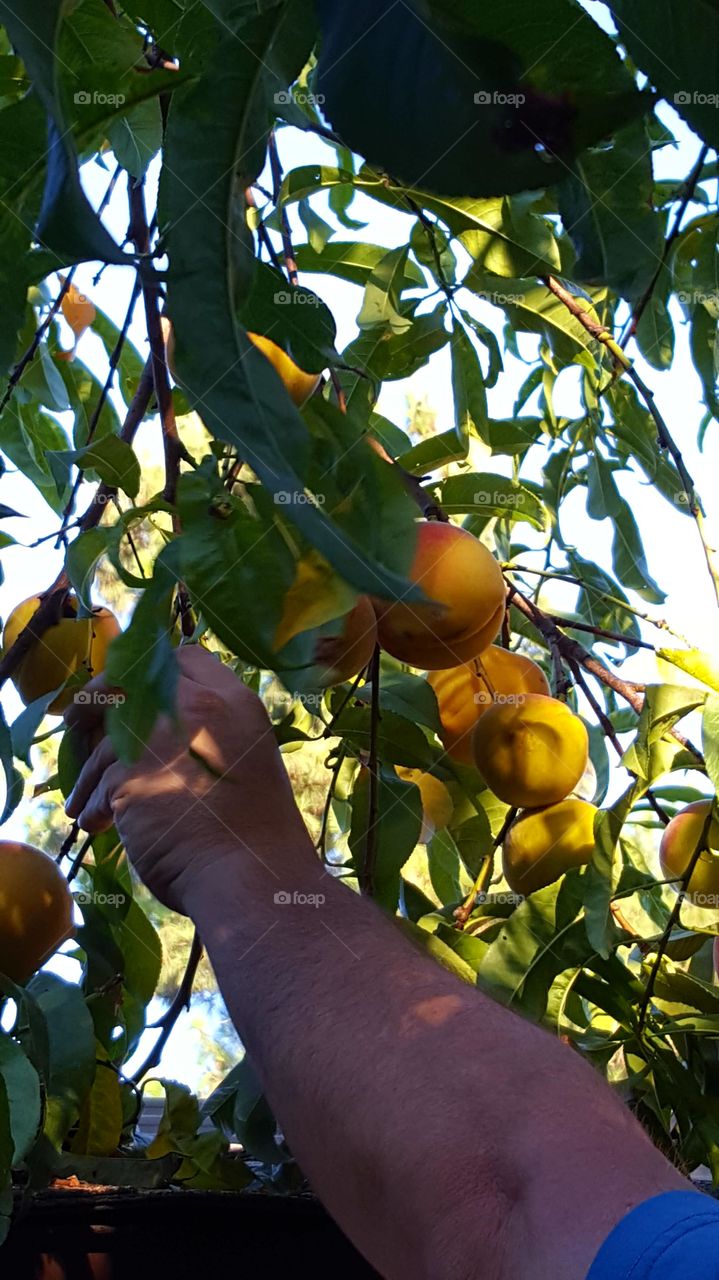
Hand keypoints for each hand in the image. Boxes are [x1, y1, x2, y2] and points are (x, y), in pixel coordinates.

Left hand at [65, 646, 308, 912]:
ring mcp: (158, 737)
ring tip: (86, 803)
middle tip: (77, 722)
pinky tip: (97, 824)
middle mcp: (195, 706)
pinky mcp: (128, 774)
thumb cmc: (258, 828)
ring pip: (106, 742)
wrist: (249, 871)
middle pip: (131, 684)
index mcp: (234, 701)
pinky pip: (98, 782)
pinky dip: (94, 804)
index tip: (132, 691)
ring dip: (91, 773)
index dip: (153, 672)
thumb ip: (215, 730)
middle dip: (97, 701)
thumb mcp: (251, 756)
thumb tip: (174, 730)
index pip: (186, 659)